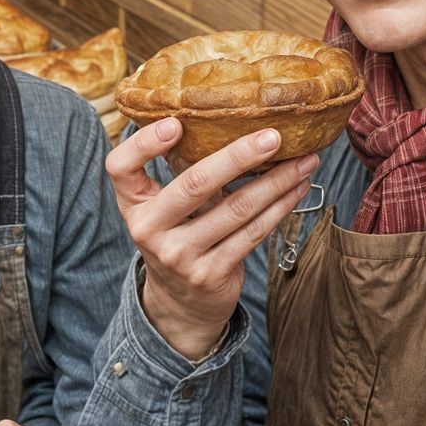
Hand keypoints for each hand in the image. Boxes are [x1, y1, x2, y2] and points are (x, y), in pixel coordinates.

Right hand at [106, 118, 318, 360]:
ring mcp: (179, 255)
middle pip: (195, 184)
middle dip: (239, 156)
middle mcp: (149, 229)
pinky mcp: (210, 273)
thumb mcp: (164, 208)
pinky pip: (252, 234)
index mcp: (132, 205)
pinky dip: (279, 208)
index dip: (143, 143)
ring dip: (276, 182)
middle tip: (273, 136)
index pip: (120, 168)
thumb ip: (182, 174)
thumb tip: (234, 124)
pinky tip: (296, 189)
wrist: (181, 302)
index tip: (175, 123)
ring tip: (304, 161)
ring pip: (235, 209)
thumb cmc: (178, 236)